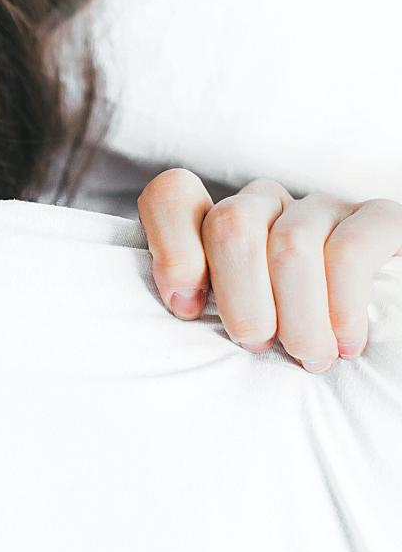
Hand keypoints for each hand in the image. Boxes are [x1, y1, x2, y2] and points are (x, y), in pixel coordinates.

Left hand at [137, 169, 401, 372]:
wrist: (376, 352)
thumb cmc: (286, 344)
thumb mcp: (232, 326)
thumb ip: (196, 303)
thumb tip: (181, 304)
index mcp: (219, 224)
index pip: (172, 195)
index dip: (172, 247)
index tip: (187, 309)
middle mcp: (267, 205)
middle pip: (231, 223)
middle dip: (240, 296)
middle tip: (257, 344)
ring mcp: (322, 208)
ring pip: (290, 243)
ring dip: (296, 314)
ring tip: (308, 356)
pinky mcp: (379, 220)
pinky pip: (350, 248)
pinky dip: (342, 303)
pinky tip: (346, 341)